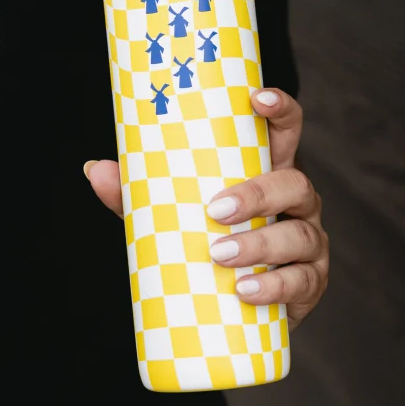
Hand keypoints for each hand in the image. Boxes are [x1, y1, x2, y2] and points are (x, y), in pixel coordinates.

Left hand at [84, 88, 328, 331]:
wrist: (227, 307)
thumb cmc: (203, 242)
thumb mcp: (169, 213)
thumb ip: (136, 193)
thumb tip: (94, 169)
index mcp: (267, 172)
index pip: (286, 131)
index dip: (280, 109)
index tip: (257, 98)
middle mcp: (296, 203)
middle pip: (295, 184)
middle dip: (258, 194)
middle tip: (216, 209)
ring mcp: (309, 243)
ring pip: (301, 235)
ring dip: (261, 245)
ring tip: (220, 255)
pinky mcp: (311, 285)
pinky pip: (304, 282)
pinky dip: (276, 287)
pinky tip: (246, 290)